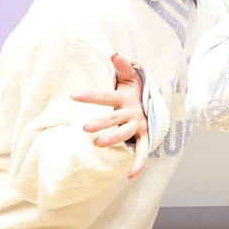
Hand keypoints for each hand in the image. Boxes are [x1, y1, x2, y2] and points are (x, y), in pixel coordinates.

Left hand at [71, 53, 149, 178]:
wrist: (155, 105)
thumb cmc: (135, 92)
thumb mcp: (130, 78)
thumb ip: (122, 67)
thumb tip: (114, 53)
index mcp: (125, 98)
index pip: (105, 96)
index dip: (90, 95)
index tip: (73, 95)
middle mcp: (132, 113)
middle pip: (114, 118)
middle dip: (101, 122)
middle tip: (84, 126)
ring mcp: (138, 125)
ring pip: (125, 133)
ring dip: (113, 139)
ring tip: (98, 143)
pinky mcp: (144, 136)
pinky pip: (144, 151)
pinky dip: (140, 163)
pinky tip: (130, 175)